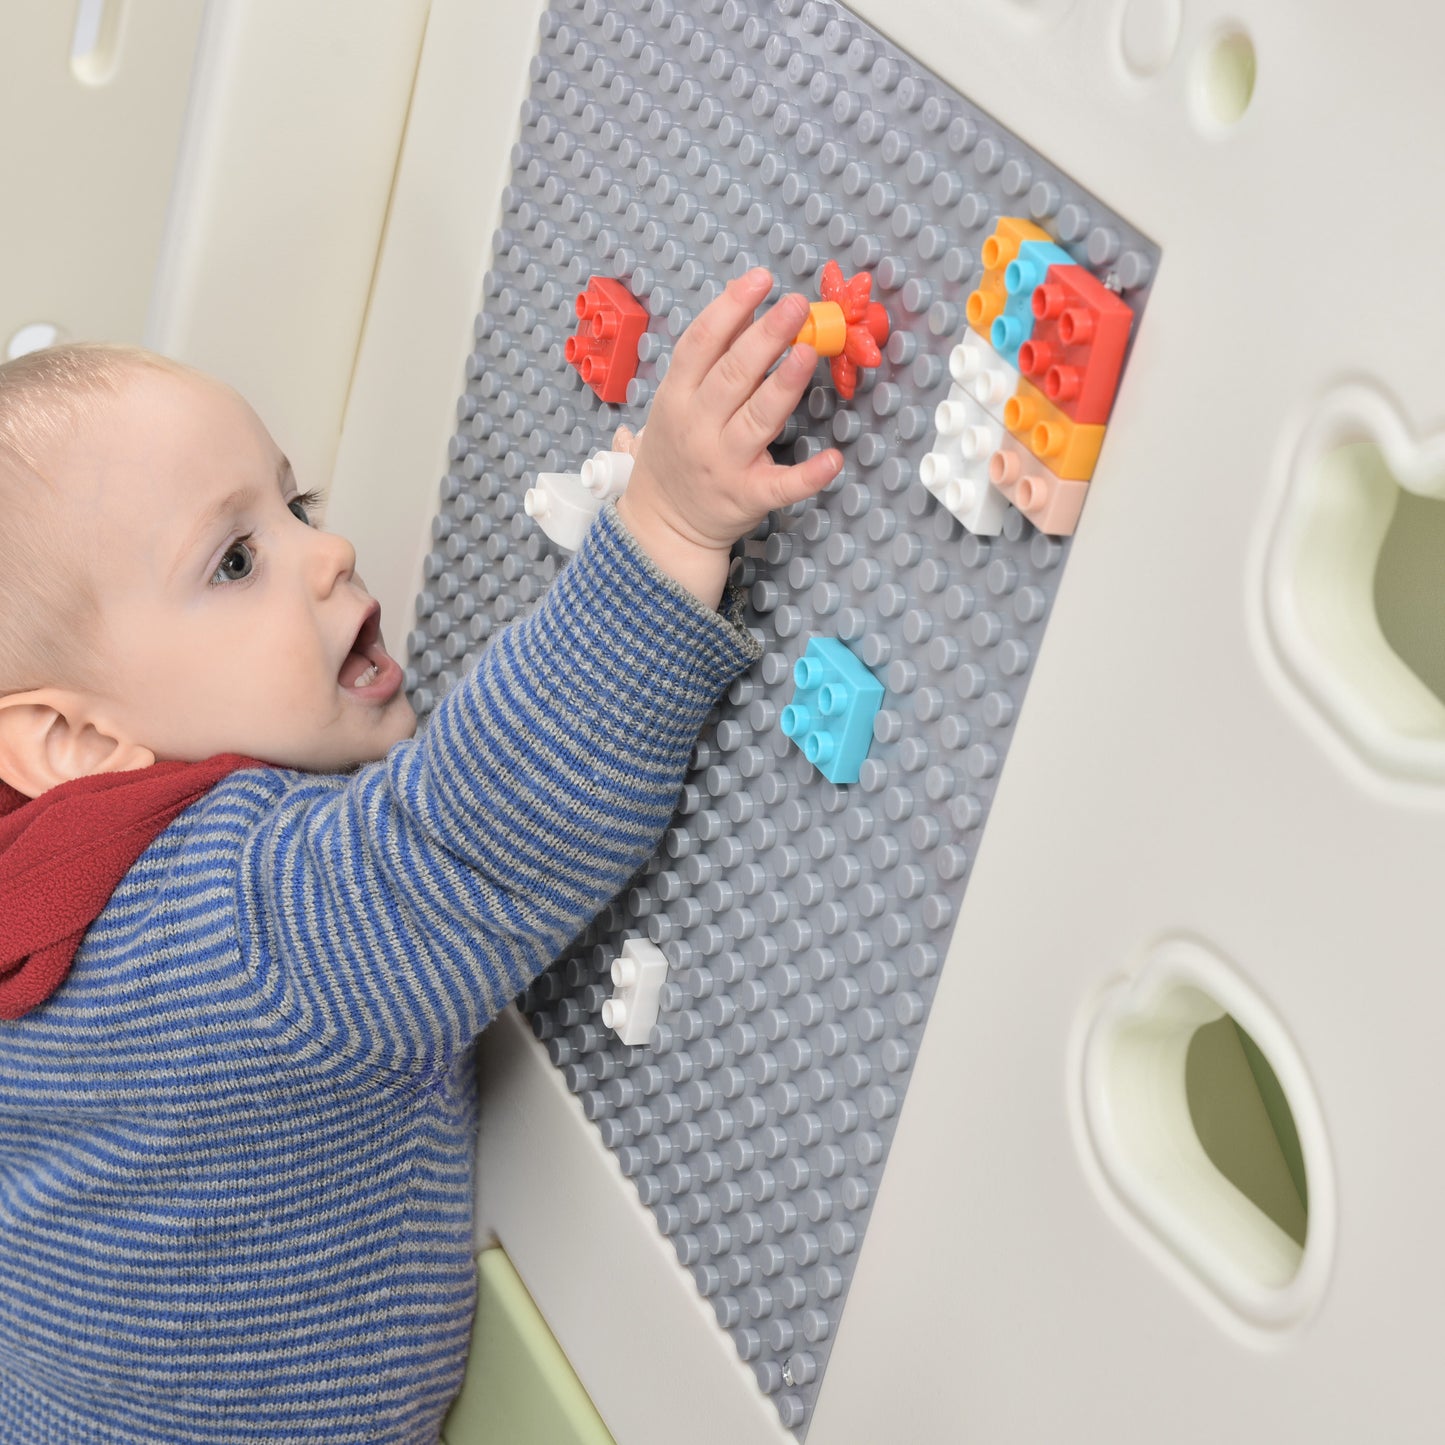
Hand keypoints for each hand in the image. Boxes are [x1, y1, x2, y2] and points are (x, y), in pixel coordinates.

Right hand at [616, 268, 843, 606]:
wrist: (663, 523)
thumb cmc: (676, 453)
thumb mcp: (675, 401)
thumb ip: (706, 358)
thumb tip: (744, 308)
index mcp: (677, 398)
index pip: (701, 344)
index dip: (731, 308)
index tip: (760, 280)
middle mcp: (698, 428)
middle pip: (732, 375)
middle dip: (766, 336)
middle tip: (796, 306)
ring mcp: (724, 464)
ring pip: (757, 418)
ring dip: (784, 384)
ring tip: (809, 350)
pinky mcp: (749, 497)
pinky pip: (783, 485)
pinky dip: (809, 474)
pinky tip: (833, 459)